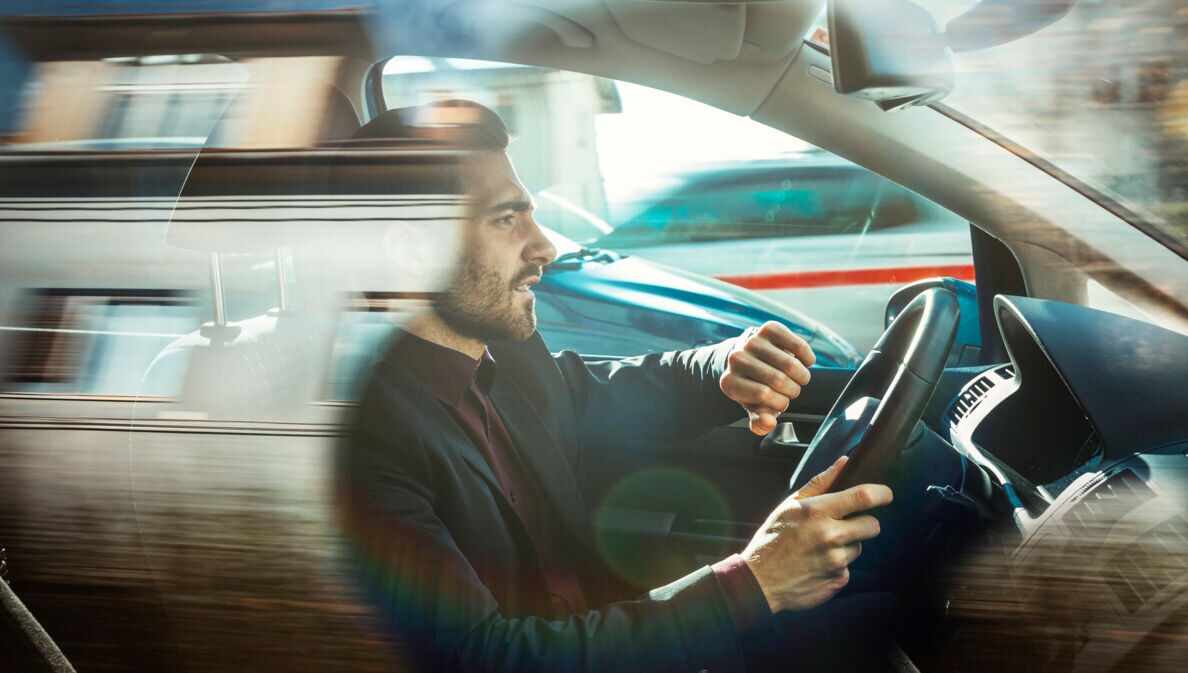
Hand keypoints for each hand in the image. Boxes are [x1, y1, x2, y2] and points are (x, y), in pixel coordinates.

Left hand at [719, 321, 815, 434]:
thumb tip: (767, 422)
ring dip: (803, 376)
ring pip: (791, 364)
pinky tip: (805, 362)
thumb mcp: (756, 408)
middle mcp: (736, 359)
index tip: (781, 402)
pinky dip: (808, 358)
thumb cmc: (756, 388)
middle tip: (792, 390)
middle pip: (779, 380)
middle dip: (793, 390)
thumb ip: (760, 421)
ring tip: (799, 378)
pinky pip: (798, 346)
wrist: (751, 358)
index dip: (780, 403)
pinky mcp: (768, 328)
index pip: (764, 396)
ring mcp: (752, 341)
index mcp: (729, 383)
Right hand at [741, 457, 891, 612]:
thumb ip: (821, 483)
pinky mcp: (838, 581)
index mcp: (818, 512)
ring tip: (821, 548)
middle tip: (846, 525)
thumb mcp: (791, 505)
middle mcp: (830, 536)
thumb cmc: (773, 539)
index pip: (863, 497)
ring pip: (859, 547)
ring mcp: (836, 561)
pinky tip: (818, 564)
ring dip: (847, 546)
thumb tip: (844, 462)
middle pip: (873, 525)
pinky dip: (837, 566)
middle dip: (865, 523)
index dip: (882, 493)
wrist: (760, 581)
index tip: (885, 494)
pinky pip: (849, 568)